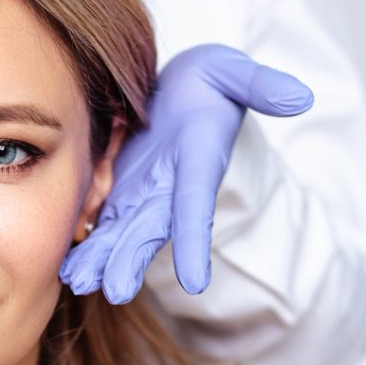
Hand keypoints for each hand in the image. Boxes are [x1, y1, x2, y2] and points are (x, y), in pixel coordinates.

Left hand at [59, 44, 313, 303]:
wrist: (183, 93)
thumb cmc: (209, 82)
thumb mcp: (233, 73)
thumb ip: (260, 85)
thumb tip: (299, 95)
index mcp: (198, 165)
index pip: (196, 207)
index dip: (194, 242)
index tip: (194, 281)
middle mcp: (170, 191)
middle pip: (151, 230)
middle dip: (133, 260)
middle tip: (115, 291)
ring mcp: (143, 197)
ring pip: (120, 235)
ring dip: (101, 260)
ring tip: (79, 285)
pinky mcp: (119, 194)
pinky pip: (100, 226)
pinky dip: (85, 247)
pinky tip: (66, 271)